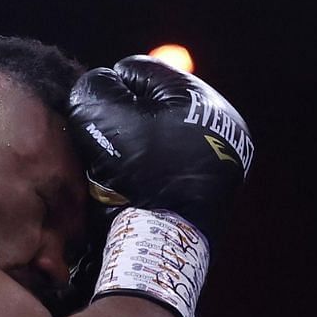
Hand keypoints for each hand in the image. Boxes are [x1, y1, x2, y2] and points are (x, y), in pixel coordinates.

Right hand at [68, 56, 251, 239]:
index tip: (100, 122)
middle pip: (157, 104)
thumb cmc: (133, 173)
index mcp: (200, 99)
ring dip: (141, 145)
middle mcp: (220, 126)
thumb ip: (95, 86)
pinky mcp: (214, 189)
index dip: (110, 93)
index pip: (139, 72)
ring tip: (126, 169)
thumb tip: (102, 85)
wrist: (161, 244)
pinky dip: (155, 169)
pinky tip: (142, 185)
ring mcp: (222, 159)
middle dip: (129, 118)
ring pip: (164, 135)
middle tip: (112, 146)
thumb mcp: (99, 115)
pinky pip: (173, 165)